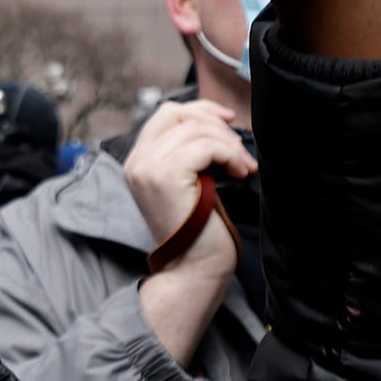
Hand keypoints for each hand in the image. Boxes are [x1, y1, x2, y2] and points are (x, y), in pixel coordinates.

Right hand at [124, 100, 255, 282]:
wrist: (194, 269)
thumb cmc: (199, 231)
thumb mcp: (190, 183)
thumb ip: (190, 153)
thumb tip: (218, 122)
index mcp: (138, 162)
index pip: (167, 114)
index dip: (201, 111)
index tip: (229, 122)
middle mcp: (137, 162)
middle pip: (179, 114)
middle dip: (216, 126)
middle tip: (240, 151)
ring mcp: (148, 168)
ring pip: (196, 130)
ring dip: (229, 145)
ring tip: (243, 168)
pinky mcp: (166, 176)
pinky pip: (206, 146)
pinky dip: (229, 155)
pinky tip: (239, 174)